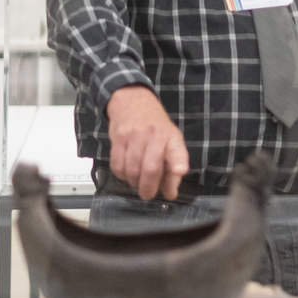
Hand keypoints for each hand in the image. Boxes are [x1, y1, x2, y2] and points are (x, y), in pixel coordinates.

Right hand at [106, 85, 188, 199]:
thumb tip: (170, 194)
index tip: (180, 170)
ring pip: (132, 170)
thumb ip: (172, 169)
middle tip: (148, 194)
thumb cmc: (155, 127)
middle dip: (149, 188)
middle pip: (151, 169)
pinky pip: (117, 166)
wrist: (132, 102)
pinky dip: (122, 175)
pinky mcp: (118, 139)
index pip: (177, 151)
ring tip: (138, 181)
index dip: (179, 162)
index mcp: (172, 138)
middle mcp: (154, 136)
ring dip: (134, 183)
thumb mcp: (170, 142)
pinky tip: (127, 172)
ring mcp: (135, 137)